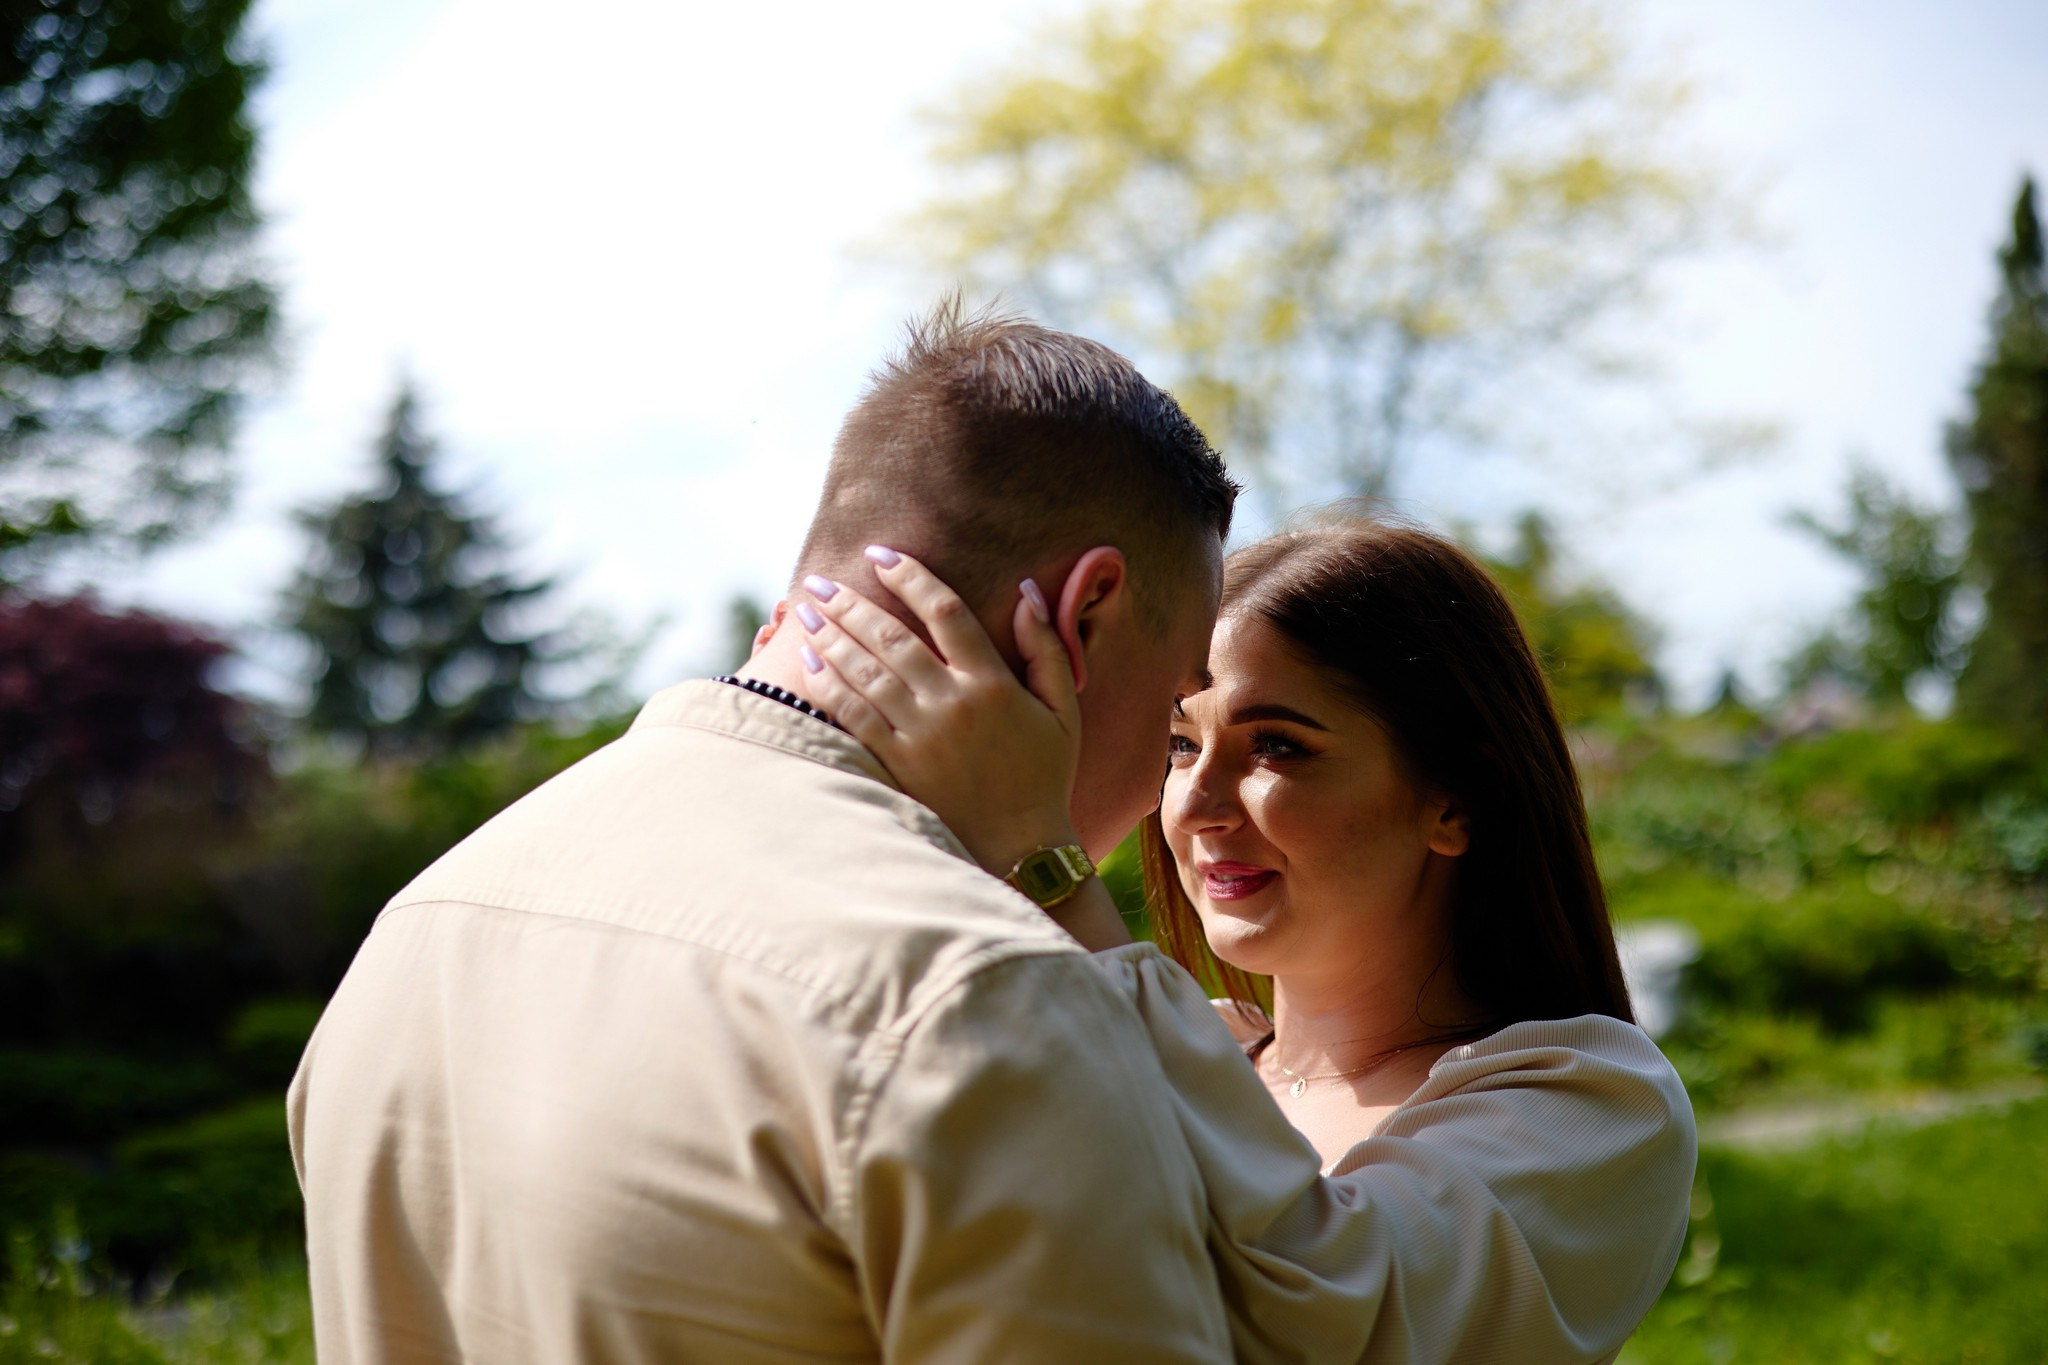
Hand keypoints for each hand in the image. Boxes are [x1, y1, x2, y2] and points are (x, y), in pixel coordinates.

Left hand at [794, 547, 1081, 880]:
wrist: (1022, 849)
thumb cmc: (1045, 776)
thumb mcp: (1063, 709)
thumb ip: (1045, 648)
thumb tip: (1026, 590)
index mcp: (993, 683)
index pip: (945, 611)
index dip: (910, 576)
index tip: (881, 554)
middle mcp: (953, 703)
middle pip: (892, 636)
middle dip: (851, 602)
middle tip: (822, 580)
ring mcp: (922, 735)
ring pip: (866, 670)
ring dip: (832, 635)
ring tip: (808, 611)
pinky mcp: (899, 766)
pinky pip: (854, 715)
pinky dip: (828, 684)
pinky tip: (810, 661)